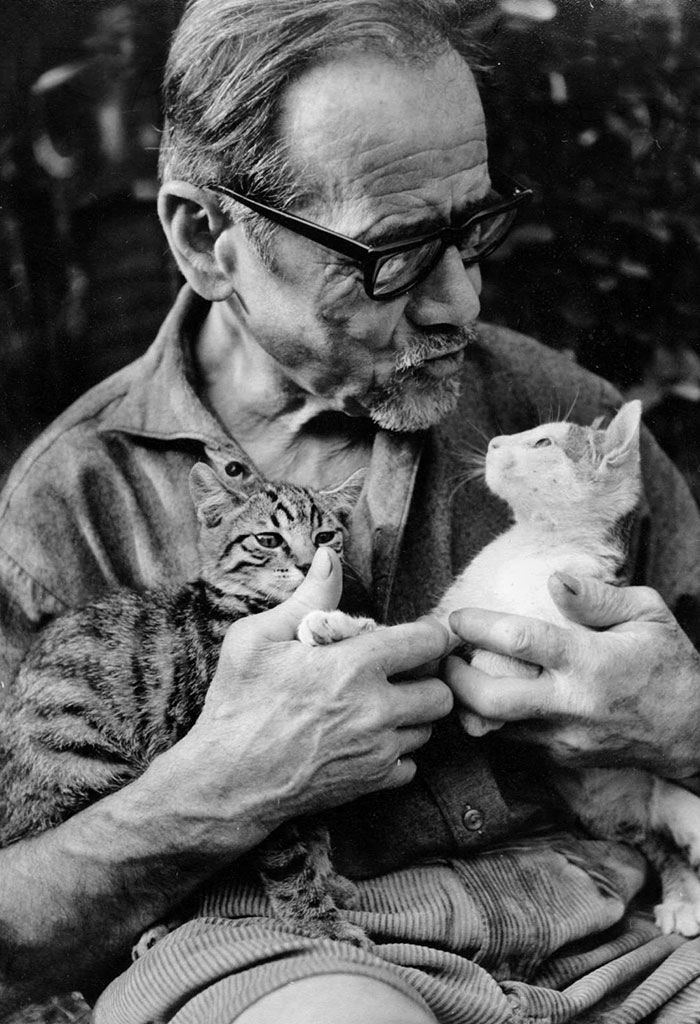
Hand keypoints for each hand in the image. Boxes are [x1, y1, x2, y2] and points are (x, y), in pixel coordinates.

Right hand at [163, 547, 452, 844]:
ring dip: (413, 715)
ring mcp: (377, 751)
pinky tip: (369, 740)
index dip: (431, 634)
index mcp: (353, 666)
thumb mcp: (257, 639)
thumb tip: (329, 556)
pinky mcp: (371, 783)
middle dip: (427, 678)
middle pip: (442, 691)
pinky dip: (397, 752)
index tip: (420, 635)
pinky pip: (411, 765)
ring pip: (429, 729)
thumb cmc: (237, 705)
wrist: (225, 782)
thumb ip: (307, 598)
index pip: (428, 642)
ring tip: (381, 705)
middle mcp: (376, 710)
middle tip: (402, 673)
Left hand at [445, 573, 699, 776]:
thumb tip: (555, 579)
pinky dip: (494, 717)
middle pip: (490, 700)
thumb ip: (597, 597)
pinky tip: (490, 693)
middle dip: (453, 677)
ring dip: (467, 701)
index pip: (520, 640)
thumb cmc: (667, 663)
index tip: (456, 616)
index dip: (478, 625)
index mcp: (592, 662)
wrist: (693, 733)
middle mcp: (572, 705)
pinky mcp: (561, 758)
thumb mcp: (648, 614)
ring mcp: (564, 738)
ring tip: (458, 671)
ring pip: (493, 726)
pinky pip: (513, 738)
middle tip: (443, 655)